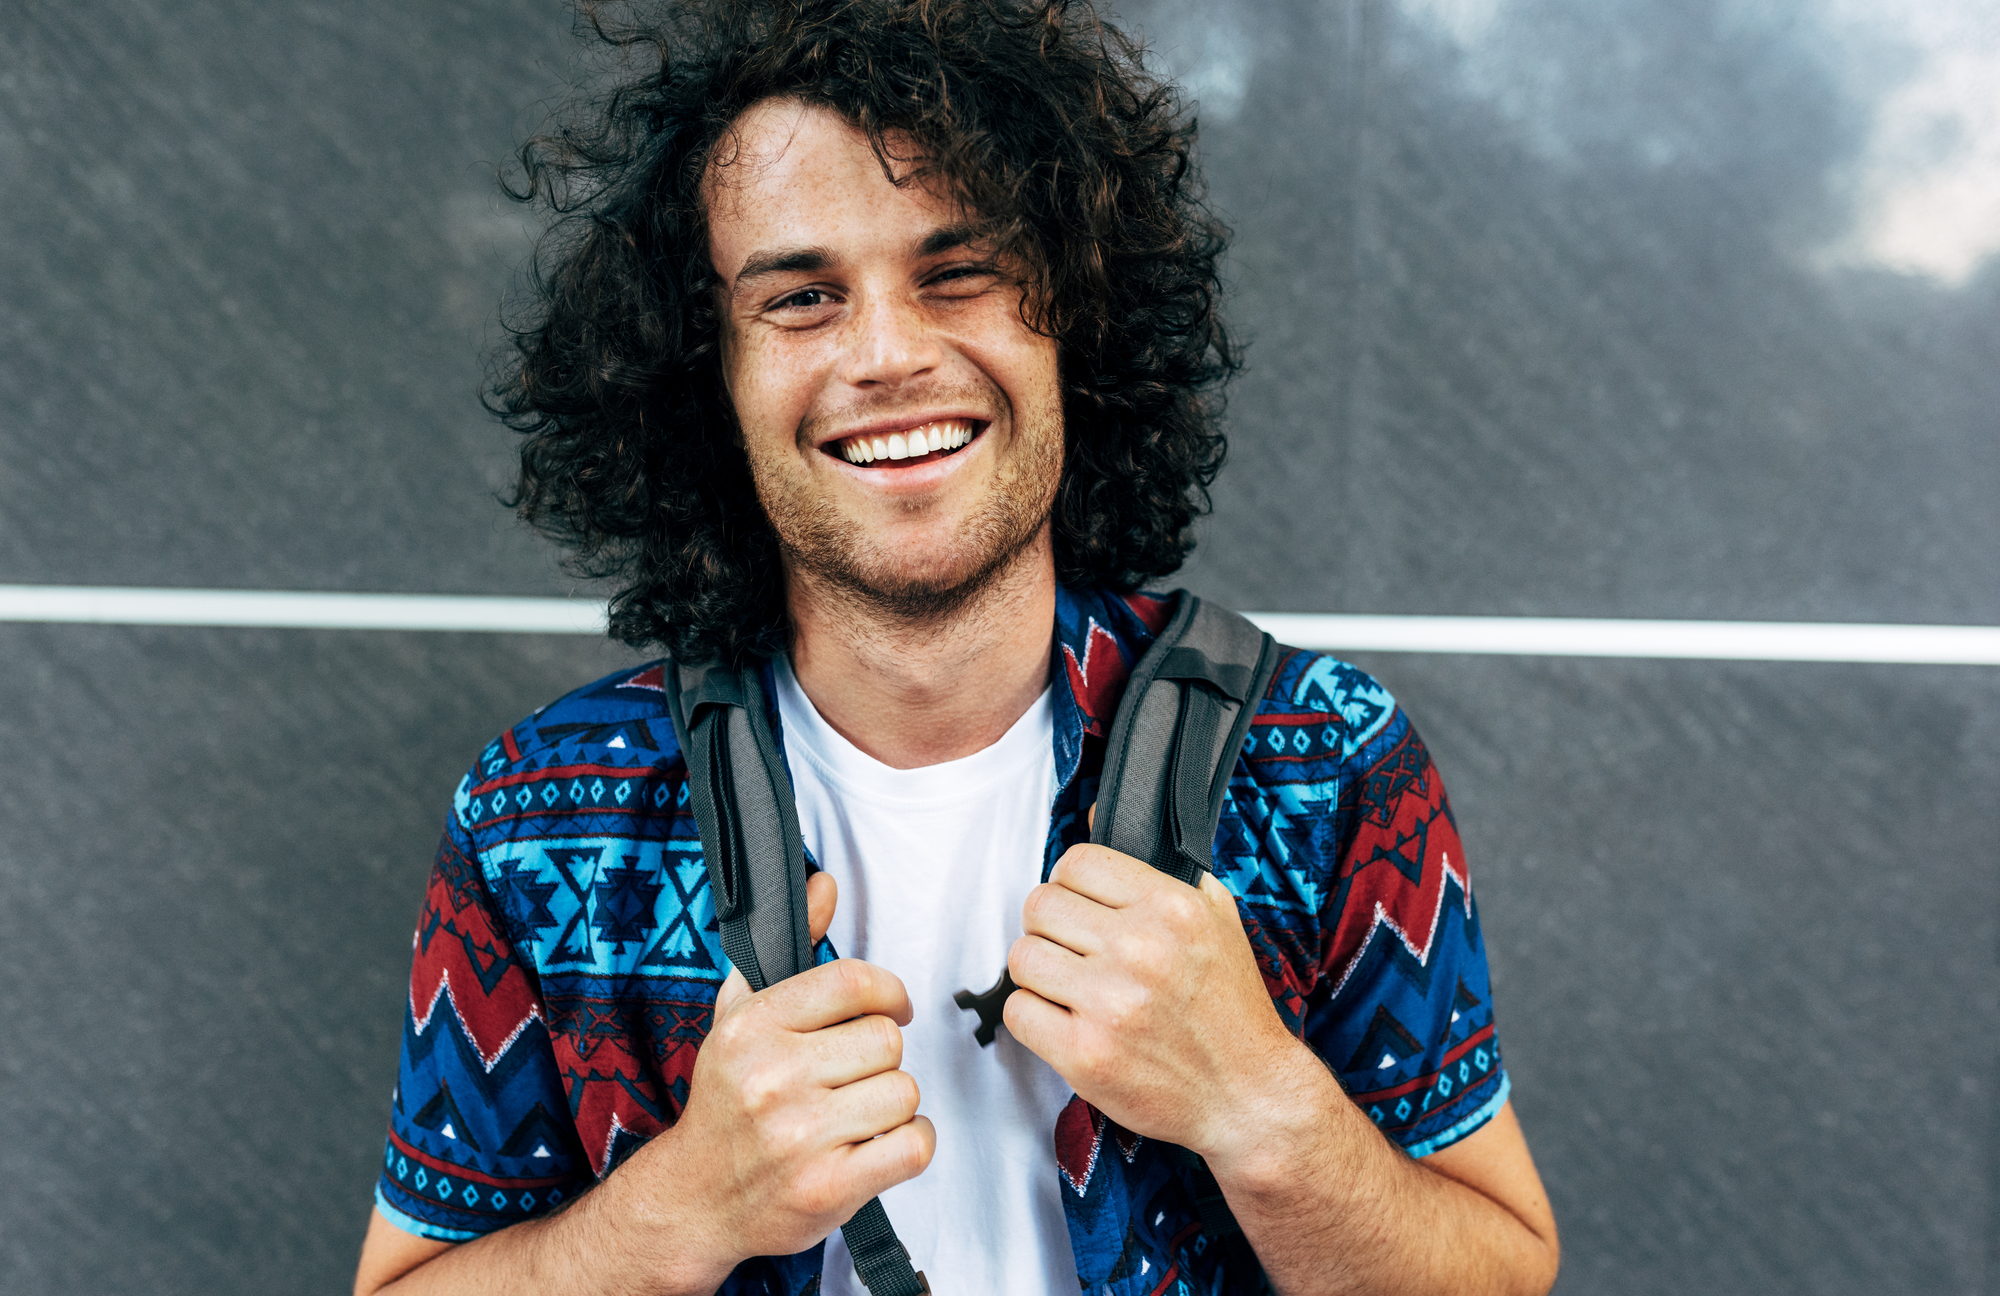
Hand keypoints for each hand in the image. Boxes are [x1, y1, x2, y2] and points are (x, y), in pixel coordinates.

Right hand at [615, 871, 935, 1286]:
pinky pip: (913, 1145)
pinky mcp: (828, 1188)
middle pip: (886, 1040)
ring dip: (892, 1103)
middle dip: (880, 1056)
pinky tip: (877, 1143)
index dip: (888, 992)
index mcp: (751, 1027)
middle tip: (854, 1074)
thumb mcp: (740, 1015)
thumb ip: (790, 945)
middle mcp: (772, 1078)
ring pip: (904, 1091)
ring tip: (856, 1113)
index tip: (890, 1008)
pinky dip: (910, 1143)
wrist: (694, 1199)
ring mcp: (800, 1137)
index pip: (852, 982)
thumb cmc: (726, 1103)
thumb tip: (825, 884)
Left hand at [1002, 840, 1307, 1165]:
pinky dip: (1033, 1016)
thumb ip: (1161, 865)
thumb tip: (1094, 816)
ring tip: (1069, 986)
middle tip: (1071, 950)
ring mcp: (1111, 1004)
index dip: (1071, 886)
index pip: (1075, 863)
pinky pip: (1018, 1012)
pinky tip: (1065, 1021)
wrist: (1249, 1094)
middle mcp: (1140, 950)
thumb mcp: (1215, 916)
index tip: (1082, 910)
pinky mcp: (1086, 1055)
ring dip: (1038, 971)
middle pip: (1039, 905)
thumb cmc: (1230, 1006)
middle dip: (1049, 927)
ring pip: (1022, 957)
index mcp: (1171, 907)